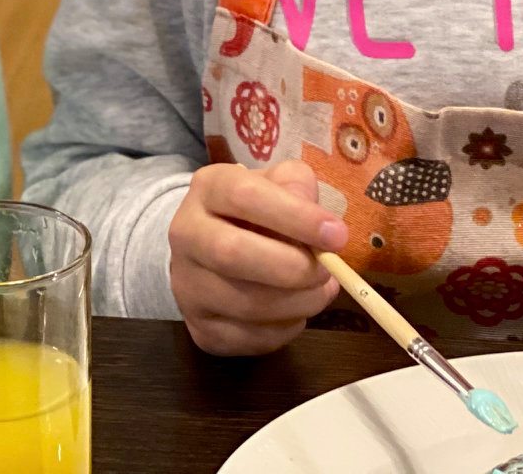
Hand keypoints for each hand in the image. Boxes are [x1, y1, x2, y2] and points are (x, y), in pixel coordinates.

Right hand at [168, 158, 348, 355]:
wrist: (209, 251)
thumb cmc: (255, 213)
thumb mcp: (276, 184)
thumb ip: (298, 189)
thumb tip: (322, 228)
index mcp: (207, 188)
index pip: (244, 196)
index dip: (295, 217)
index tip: (337, 235)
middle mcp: (186, 234)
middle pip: (233, 253)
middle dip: (293, 267)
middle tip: (327, 271)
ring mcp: (187, 285)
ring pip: (246, 303)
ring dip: (299, 303)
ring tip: (319, 291)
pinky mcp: (199, 327)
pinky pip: (250, 338)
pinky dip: (285, 329)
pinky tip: (294, 311)